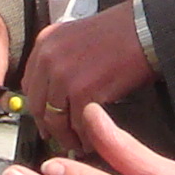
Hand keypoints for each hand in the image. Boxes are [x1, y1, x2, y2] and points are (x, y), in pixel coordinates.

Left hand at [18, 6, 155, 148]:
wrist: (144, 29)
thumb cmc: (119, 32)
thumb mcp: (76, 35)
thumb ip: (60, 58)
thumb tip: (55, 91)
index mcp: (45, 43)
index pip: (29, 85)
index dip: (37, 106)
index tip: (45, 118)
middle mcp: (49, 60)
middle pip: (38, 106)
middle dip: (50, 127)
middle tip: (59, 138)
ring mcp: (64, 77)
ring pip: (56, 120)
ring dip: (67, 137)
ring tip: (78, 145)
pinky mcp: (83, 93)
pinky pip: (79, 125)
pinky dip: (86, 138)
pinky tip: (92, 142)